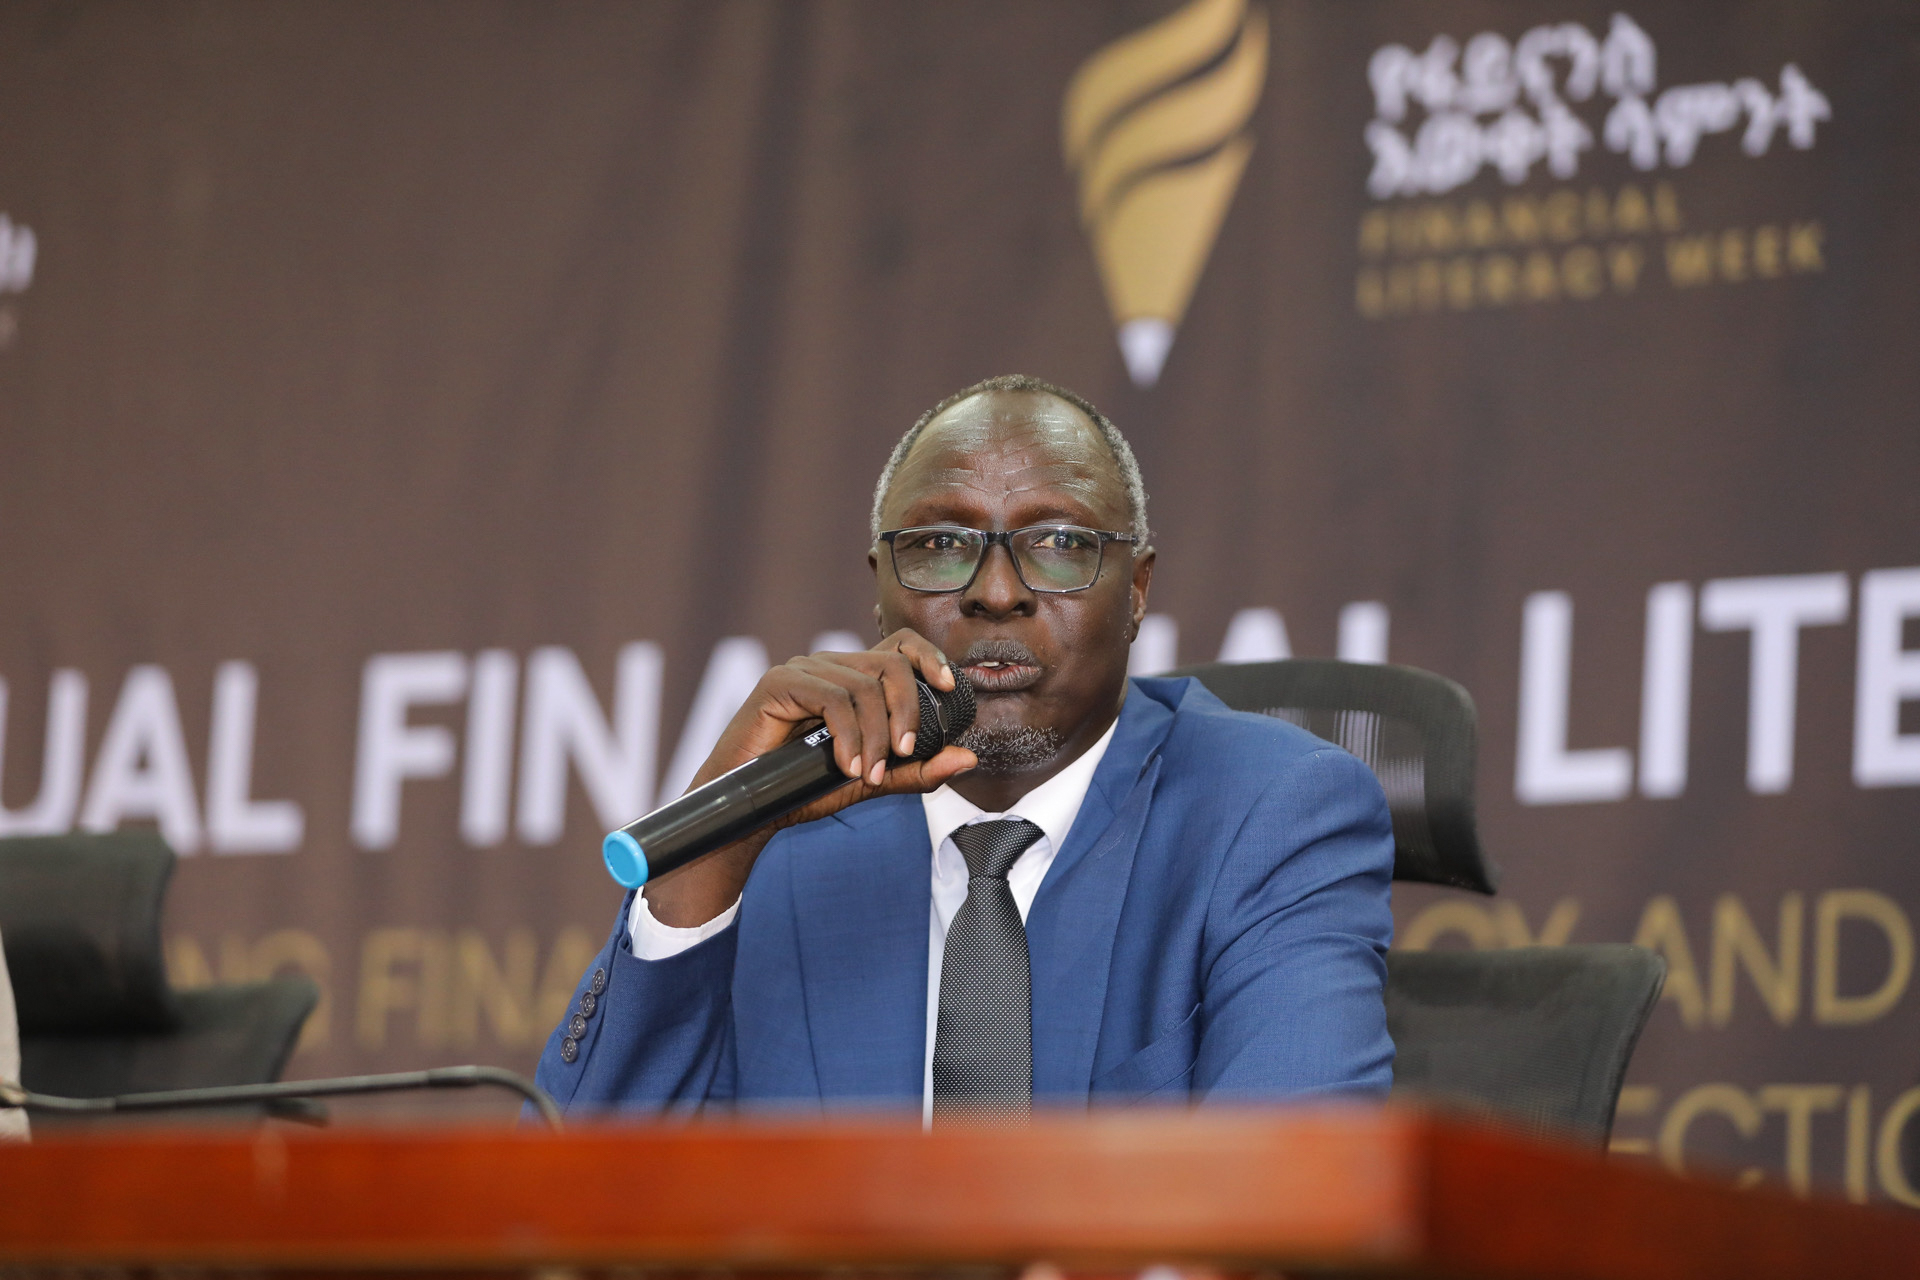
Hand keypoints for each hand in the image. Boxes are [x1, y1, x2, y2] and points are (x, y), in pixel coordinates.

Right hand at [643, 629, 975, 924]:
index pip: (899, 646)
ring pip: (863, 684)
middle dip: (907, 709)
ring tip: (869, 774)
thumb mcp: (871, 780)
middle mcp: (830, 666)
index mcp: (852, 679)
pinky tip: (846, 765)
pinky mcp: (779, 682)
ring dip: (875, 735)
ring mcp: (803, 670)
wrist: (752, 812)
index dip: (928, 656)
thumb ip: (916, 769)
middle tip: (903, 754)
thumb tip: (967, 758)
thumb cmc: (805, 790)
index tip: (948, 686)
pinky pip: (832, 697)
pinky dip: (849, 735)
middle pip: (889, 663)